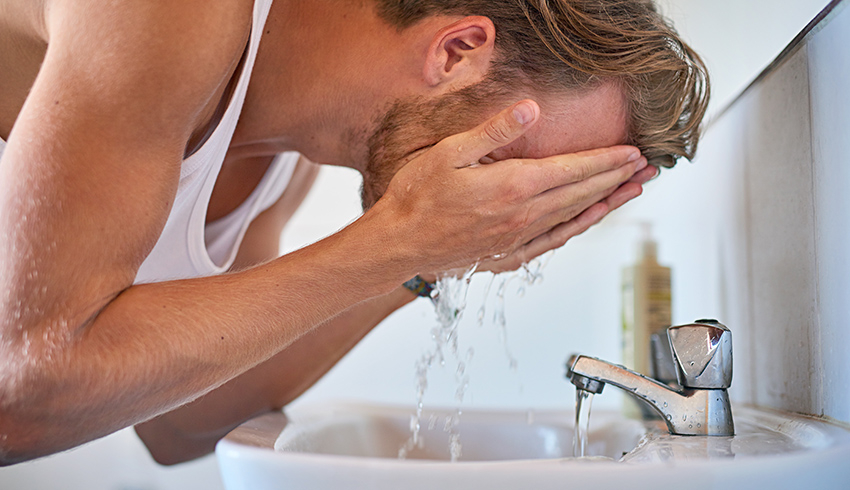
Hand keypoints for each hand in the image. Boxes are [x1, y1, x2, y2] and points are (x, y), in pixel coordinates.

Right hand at [368, 100, 646, 274]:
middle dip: (617, 178)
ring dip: (607, 203)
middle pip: (582, 194)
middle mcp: (523, 216)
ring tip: (632, 191)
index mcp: (513, 187)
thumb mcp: (450, 153)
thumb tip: (532, 110)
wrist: (399, 244)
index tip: (633, 152)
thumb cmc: (418, 196)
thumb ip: (494, 131)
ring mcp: (518, 239)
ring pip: (574, 218)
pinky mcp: (508, 255)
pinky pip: (554, 241)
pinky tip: (589, 220)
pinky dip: (578, 228)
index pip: (573, 170)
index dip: (606, 160)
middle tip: (647, 168)